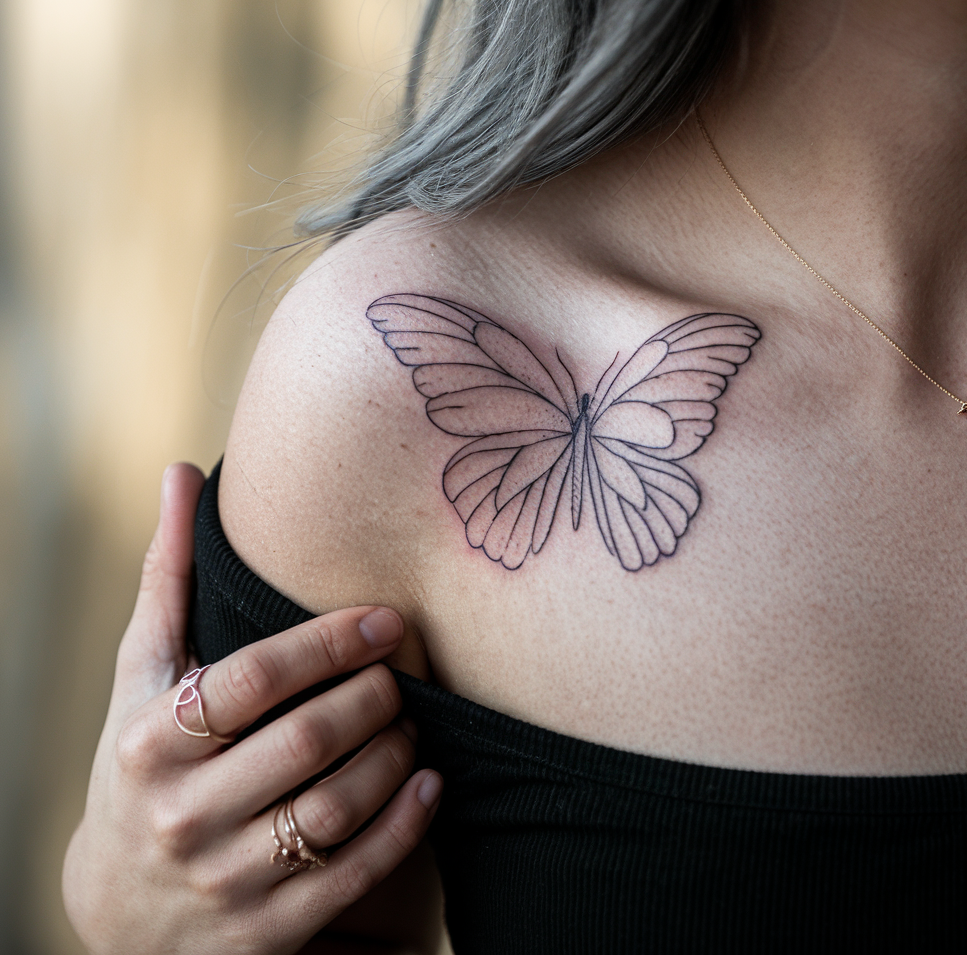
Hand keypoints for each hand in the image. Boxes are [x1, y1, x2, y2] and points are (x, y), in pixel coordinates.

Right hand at [63, 463, 441, 954]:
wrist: (122, 910)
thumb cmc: (142, 763)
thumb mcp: (142, 675)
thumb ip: (168, 576)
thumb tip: (179, 472)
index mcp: (152, 741)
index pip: (254, 680)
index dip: (330, 643)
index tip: (386, 620)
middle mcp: (182, 815)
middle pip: (307, 739)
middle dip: (373, 695)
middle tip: (402, 672)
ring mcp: (225, 879)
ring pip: (338, 805)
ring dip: (395, 753)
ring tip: (411, 722)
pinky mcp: (268, 930)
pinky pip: (355, 872)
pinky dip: (405, 824)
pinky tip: (429, 784)